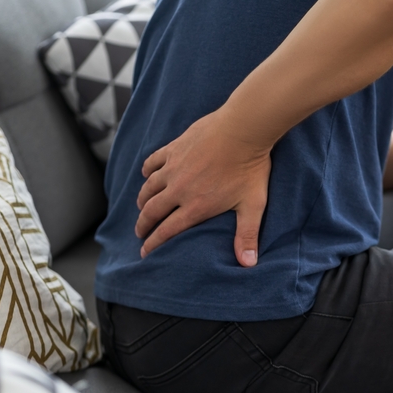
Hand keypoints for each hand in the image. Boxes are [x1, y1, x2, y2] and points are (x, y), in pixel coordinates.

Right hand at [135, 109, 271, 264]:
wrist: (242, 129)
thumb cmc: (250, 167)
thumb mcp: (252, 205)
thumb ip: (247, 234)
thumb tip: (248, 264)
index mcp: (195, 207)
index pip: (167, 231)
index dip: (153, 243)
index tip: (144, 253)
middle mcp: (178, 189)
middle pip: (152, 211)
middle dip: (143, 225)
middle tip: (139, 232)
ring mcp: (173, 167)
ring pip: (149, 188)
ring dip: (142, 200)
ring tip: (141, 207)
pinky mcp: (174, 149)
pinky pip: (153, 162)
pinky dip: (147, 171)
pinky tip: (146, 174)